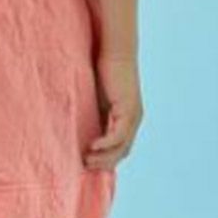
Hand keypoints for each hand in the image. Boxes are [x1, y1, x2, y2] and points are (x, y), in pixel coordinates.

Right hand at [83, 53, 143, 169]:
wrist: (115, 50)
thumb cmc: (105, 69)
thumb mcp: (99, 97)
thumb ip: (96, 112)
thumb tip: (82, 126)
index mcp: (128, 117)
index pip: (120, 147)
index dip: (106, 159)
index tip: (88, 164)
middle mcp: (134, 120)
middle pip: (122, 152)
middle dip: (104, 163)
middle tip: (84, 167)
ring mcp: (133, 117)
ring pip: (121, 148)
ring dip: (104, 158)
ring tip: (86, 161)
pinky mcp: (128, 110)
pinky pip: (118, 136)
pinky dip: (105, 144)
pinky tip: (92, 147)